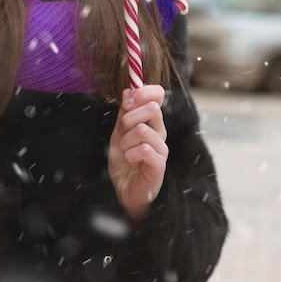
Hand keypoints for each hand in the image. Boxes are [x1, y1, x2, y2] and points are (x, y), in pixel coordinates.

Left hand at [108, 85, 167, 220]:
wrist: (124, 191)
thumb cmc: (123, 162)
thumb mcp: (118, 133)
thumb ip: (124, 113)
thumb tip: (128, 90)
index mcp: (151, 121)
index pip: (158, 95)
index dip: (144, 92)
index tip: (127, 100)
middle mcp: (160, 132)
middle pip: (152, 109)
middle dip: (129, 118)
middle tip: (122, 132)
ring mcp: (161, 148)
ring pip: (142, 130)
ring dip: (126, 141)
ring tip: (125, 151)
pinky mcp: (159, 164)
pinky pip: (143, 149)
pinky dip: (130, 154)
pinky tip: (131, 161)